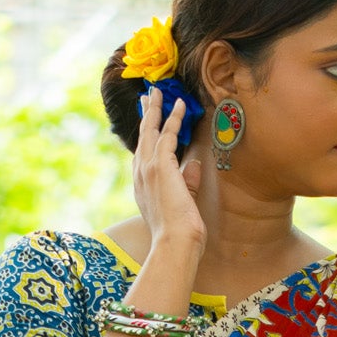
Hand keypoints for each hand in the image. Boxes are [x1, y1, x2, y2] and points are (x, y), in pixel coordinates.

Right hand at [133, 89, 205, 259]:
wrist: (174, 244)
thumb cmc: (179, 234)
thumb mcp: (183, 204)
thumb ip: (188, 184)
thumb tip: (196, 165)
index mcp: (143, 187)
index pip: (143, 156)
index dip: (146, 138)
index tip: (148, 125)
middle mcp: (141, 175)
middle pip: (142, 137)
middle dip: (146, 115)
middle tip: (147, 97)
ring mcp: (148, 169)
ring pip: (151, 130)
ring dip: (156, 109)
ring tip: (158, 92)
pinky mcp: (161, 166)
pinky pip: (168, 134)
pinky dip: (174, 118)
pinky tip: (180, 105)